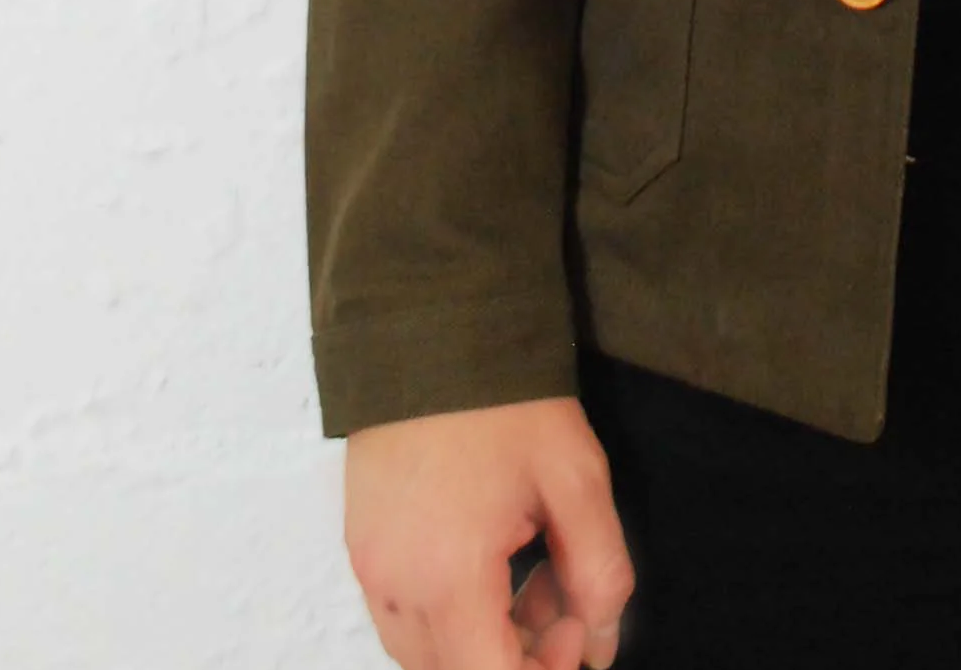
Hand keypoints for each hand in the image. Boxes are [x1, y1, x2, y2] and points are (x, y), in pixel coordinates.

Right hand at [343, 395, 634, 669]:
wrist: (433, 324)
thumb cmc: (506, 399)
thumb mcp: (576, 478)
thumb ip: (599, 573)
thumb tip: (599, 645)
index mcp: (448, 576)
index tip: (577, 621)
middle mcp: (395, 586)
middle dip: (518, 656)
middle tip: (560, 594)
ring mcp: (369, 567)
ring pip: (427, 653)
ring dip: (482, 639)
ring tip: (527, 570)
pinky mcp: (360, 546)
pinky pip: (403, 616)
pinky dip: (449, 613)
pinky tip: (488, 558)